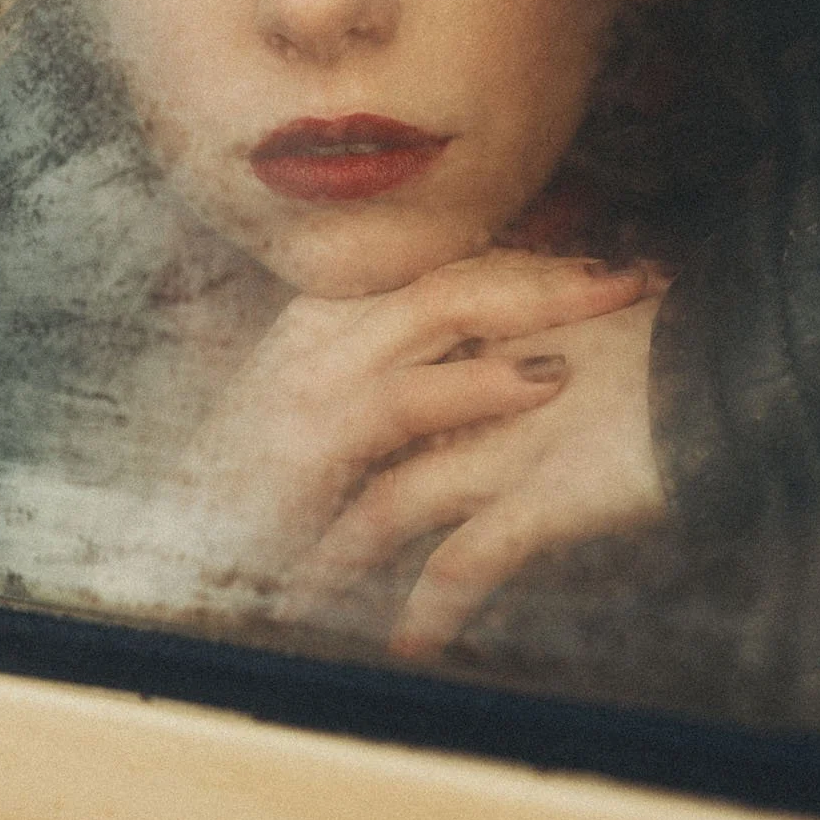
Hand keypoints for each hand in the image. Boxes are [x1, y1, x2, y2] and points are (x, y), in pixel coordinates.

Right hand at [163, 250, 656, 602]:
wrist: (175, 562)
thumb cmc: (267, 506)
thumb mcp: (342, 434)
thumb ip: (409, 391)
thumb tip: (506, 369)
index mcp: (330, 316)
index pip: (447, 263)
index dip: (535, 257)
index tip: (613, 263)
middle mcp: (320, 325)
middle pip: (459, 268)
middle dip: (557, 265)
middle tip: (643, 273)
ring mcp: (312, 374)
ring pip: (443, 304)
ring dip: (541, 299)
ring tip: (617, 296)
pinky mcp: (310, 435)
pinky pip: (409, 395)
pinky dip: (481, 384)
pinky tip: (544, 379)